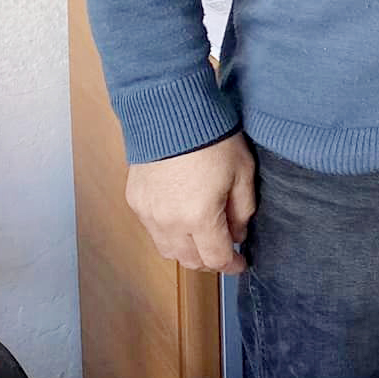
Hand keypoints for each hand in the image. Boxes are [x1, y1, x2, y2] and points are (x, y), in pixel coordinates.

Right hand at [125, 131, 256, 274]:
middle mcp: (169, 223)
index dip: (232, 265)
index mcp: (199, 218)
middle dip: (209, 260)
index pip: (216, 259)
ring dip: (186, 250)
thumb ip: (243, 210)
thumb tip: (238, 234)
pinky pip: (152, 230)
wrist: (171, 112)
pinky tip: (181, 219)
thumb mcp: (242, 173)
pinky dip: (168, 233)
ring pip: (167, 250)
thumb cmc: (213, 139)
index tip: (241, 263)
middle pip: (189, 260)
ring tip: (202, 238)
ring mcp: (148, 214)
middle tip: (224, 250)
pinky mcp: (135, 201)